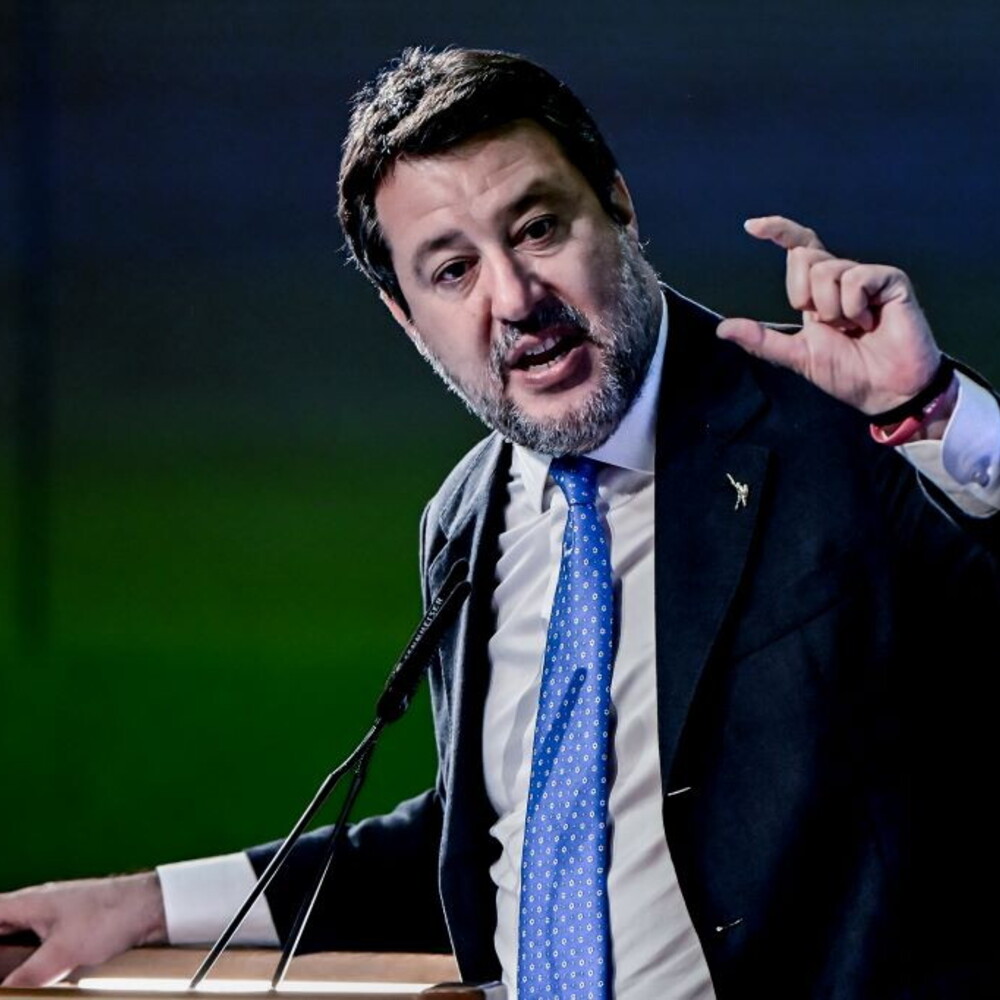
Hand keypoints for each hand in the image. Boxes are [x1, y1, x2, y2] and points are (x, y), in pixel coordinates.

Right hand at [0, 873, 166, 986]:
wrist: (151, 906)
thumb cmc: (112, 914)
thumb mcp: (64, 951)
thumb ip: (29, 974)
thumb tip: (8, 990)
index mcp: (29, 902)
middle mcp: (38, 904)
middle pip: (1, 924)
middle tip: (0, 967)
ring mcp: (54, 915)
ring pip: (18, 935)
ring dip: (9, 955)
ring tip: (8, 973)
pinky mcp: (70, 927)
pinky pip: (37, 942)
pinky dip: (27, 958)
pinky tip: (29, 973)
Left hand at [716, 216, 942, 415]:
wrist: (886, 391)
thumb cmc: (848, 374)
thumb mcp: (797, 355)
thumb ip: (761, 339)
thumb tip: (722, 328)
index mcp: (818, 291)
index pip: (798, 249)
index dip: (777, 231)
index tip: (750, 226)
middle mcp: (842, 277)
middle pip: (803, 256)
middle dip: (805, 296)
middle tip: (829, 325)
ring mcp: (868, 276)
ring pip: (826, 271)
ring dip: (832, 310)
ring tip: (854, 328)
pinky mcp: (891, 280)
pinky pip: (855, 278)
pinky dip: (855, 308)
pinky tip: (871, 322)